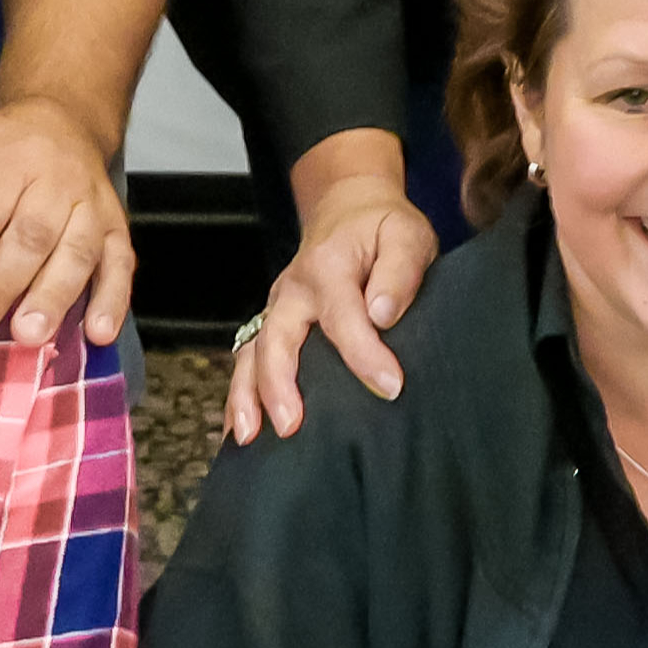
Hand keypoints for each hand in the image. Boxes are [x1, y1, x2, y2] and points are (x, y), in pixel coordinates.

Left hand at [0, 94, 133, 353]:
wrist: (62, 123)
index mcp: (10, 159)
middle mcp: (57, 180)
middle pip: (31, 236)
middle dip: (0, 285)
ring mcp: (92, 205)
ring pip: (77, 253)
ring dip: (53, 298)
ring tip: (28, 337)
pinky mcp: (117, 228)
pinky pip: (121, 265)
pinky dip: (113, 301)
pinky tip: (97, 335)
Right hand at [230, 145, 438, 443]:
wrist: (349, 211)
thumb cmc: (383, 230)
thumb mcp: (407, 235)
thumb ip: (400, 270)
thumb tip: (383, 313)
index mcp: (327, 269)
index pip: (344, 318)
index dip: (365, 356)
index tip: (390, 387)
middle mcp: (292, 290)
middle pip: (276, 339)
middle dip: (278, 385)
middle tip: (291, 426)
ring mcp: (276, 309)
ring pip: (251, 353)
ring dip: (247, 395)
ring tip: (249, 436)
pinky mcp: (271, 325)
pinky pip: (248, 360)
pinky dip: (240, 396)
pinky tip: (242, 433)